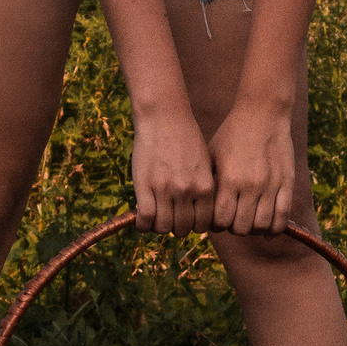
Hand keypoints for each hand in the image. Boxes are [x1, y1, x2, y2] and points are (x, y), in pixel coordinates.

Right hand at [133, 105, 215, 231]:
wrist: (163, 116)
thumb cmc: (185, 138)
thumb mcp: (203, 164)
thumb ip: (203, 188)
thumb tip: (199, 214)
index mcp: (206, 187)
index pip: (203, 225)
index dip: (193, 226)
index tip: (186, 220)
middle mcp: (188, 191)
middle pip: (183, 229)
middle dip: (176, 227)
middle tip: (169, 218)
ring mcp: (166, 189)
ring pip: (163, 227)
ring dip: (159, 226)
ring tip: (155, 217)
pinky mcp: (145, 186)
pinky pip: (144, 219)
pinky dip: (142, 225)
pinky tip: (141, 220)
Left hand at [208, 99, 295, 236]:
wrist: (263, 113)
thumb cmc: (232, 133)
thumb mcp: (213, 155)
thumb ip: (209, 182)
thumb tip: (201, 208)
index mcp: (229, 179)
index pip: (221, 220)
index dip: (216, 225)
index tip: (217, 219)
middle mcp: (250, 185)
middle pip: (241, 228)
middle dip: (234, 228)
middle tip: (233, 219)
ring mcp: (271, 185)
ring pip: (262, 225)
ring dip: (254, 228)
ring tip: (250, 220)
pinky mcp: (287, 182)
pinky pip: (283, 216)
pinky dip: (275, 227)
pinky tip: (267, 226)